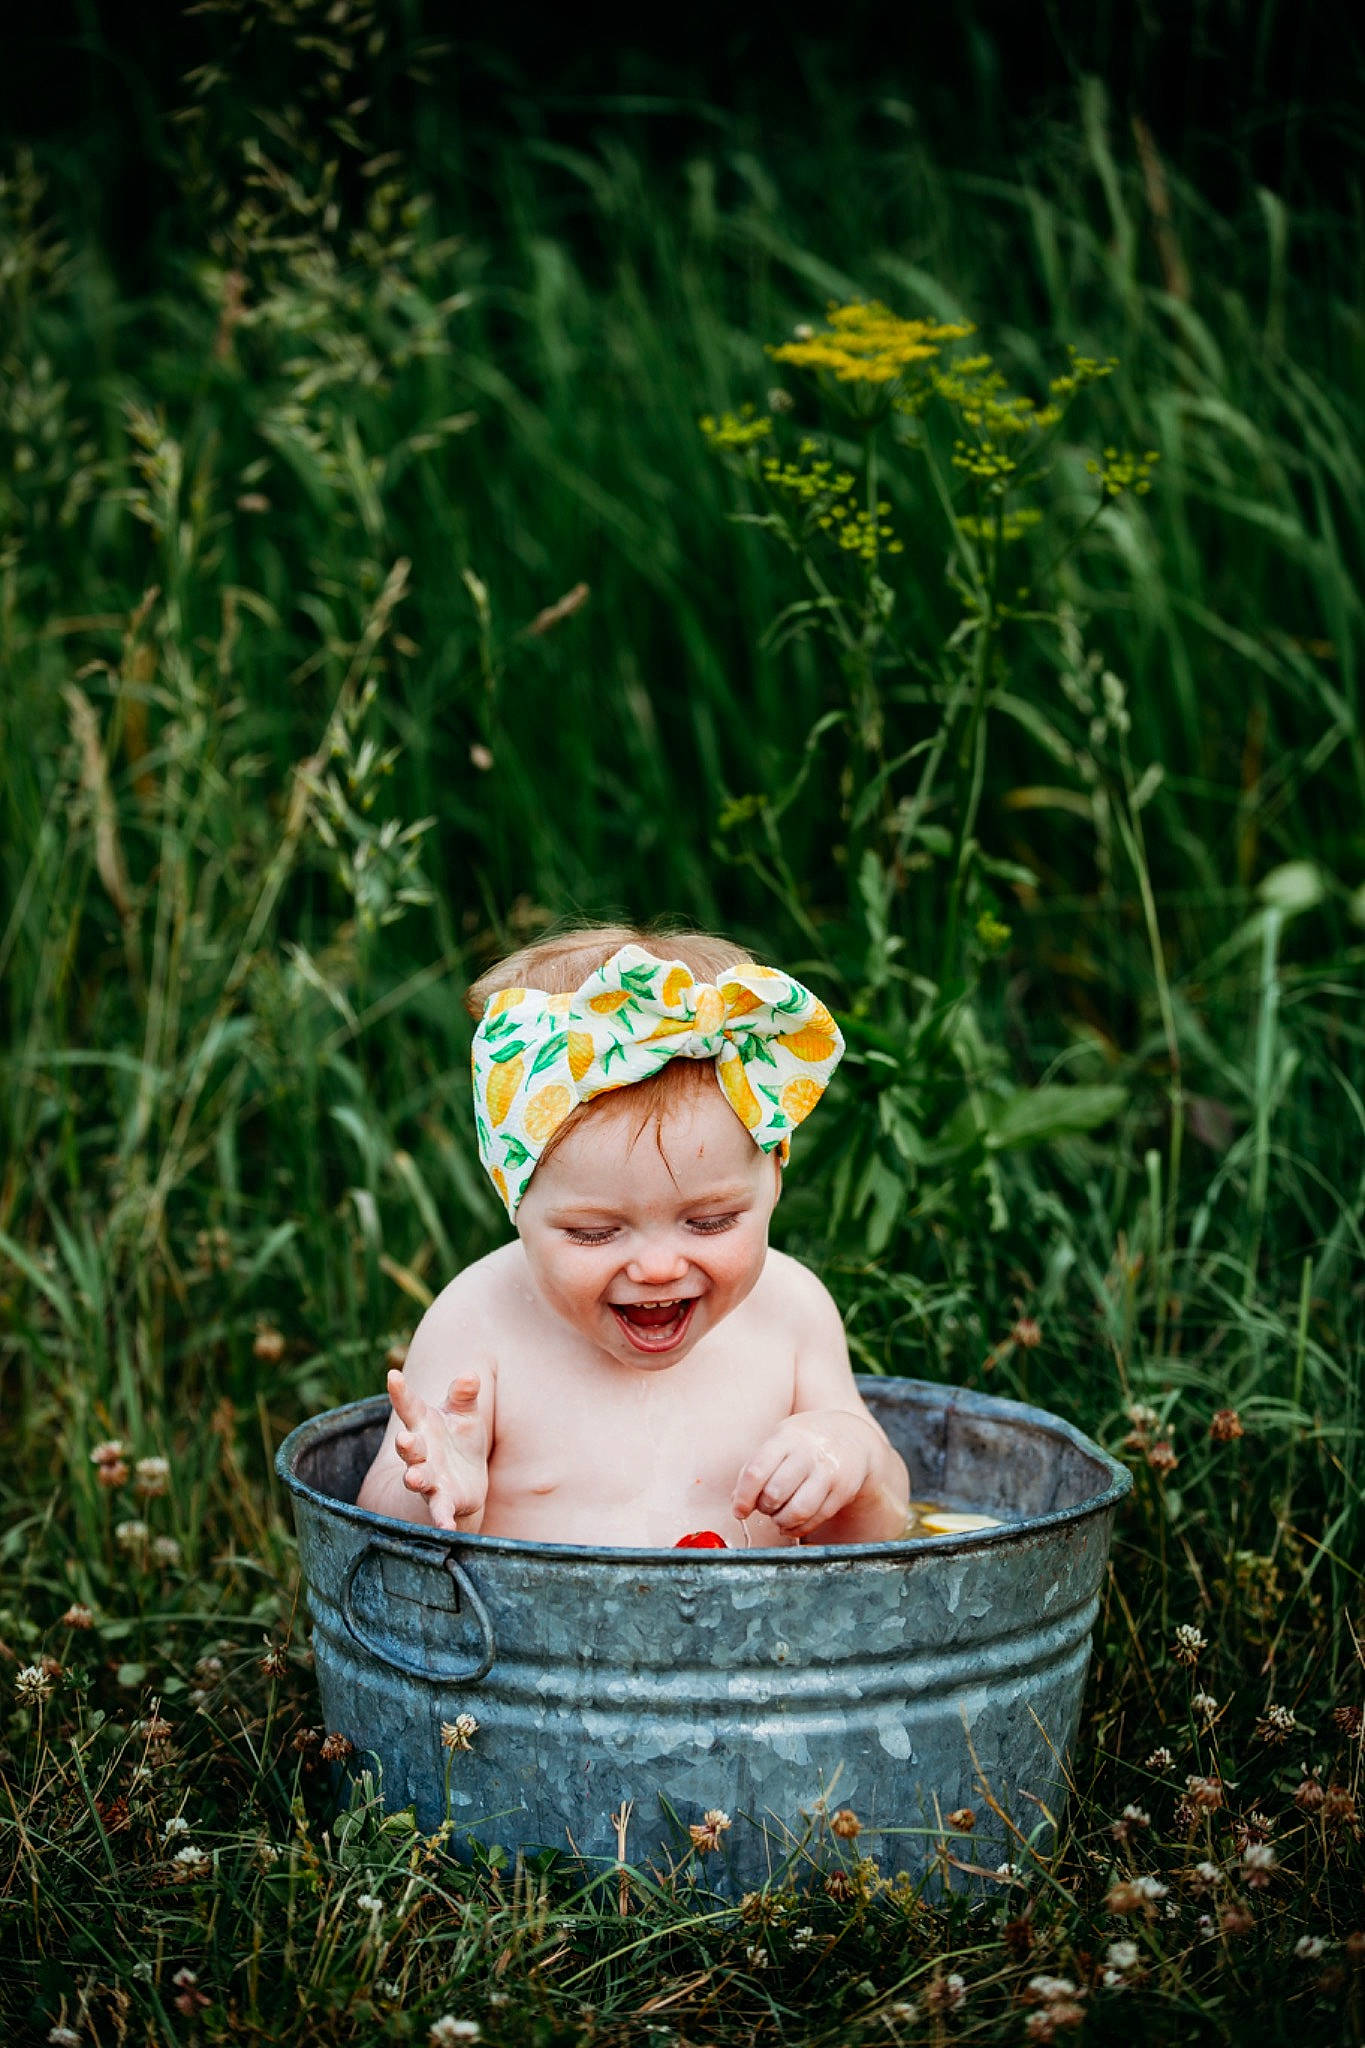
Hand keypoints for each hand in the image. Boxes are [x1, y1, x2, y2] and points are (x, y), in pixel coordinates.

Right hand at [387, 1367, 488, 1530]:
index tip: (393, 1375)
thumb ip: (464, 1395)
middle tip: (404, 1439)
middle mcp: (422, 1452)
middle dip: (407, 1444)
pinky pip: (441, 1510)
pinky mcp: (445, 1500)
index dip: (401, 1391)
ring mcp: (430, 1477)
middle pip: (410, 1446)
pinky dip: (442, 1518)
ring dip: (414, 1478)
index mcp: (424, 1424)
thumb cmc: (460, 1438)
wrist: (466, 1477)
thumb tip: (470, 1375)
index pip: (410, 1405)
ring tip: (412, 1478)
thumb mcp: (465, 1413)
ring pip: (418, 1478)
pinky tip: (446, 1527)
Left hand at [732, 1410, 878, 1537]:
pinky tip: (791, 1524)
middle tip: (764, 1507)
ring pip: (798, 1511)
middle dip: (764, 1507)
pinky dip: (798, 1528)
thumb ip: (756, 1467)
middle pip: (776, 1493)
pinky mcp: (843, 1492)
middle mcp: (809, 1454)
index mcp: (786, 1438)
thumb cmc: (804, 1442)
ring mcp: (828, 1473)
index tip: (739, 1511)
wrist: (852, 1436)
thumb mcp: (779, 1441)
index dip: (744, 1497)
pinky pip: (816, 1519)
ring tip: (778, 1516)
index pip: (757, 1471)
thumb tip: (737, 1501)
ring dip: (781, 1521)